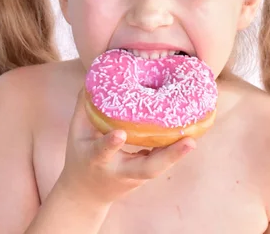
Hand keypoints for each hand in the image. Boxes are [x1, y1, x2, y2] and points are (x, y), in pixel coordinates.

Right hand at [57, 88, 195, 204]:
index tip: (120, 135)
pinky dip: (174, 149)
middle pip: (147, 169)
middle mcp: (119, 170)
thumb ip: (85, 106)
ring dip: (177, 154)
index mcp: (96, 159)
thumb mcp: (76, 133)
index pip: (103, 152)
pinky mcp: (145, 175)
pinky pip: (162, 162)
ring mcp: (135, 176)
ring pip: (159, 168)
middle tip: (189, 142)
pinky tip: (189, 134)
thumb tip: (95, 76)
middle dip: (168, 157)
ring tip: (193, 138)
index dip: (110, 144)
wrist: (87, 193)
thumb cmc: (81, 156)